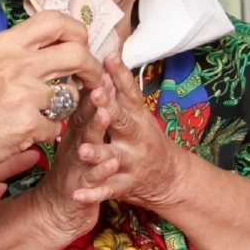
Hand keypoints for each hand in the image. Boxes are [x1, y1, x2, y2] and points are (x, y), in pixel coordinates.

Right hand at [0, 10, 103, 185]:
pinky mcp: (27, 124)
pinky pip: (56, 127)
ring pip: (71, 94)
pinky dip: (46, 133)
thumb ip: (19, 52)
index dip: (78, 31)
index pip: (55, 21)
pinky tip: (25, 132)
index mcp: (4, 44)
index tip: (82, 45)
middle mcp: (16, 63)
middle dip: (92, 67)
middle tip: (92, 79)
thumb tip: (57, 46)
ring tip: (43, 112)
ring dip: (65, 106)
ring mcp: (23, 94)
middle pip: (77, 53)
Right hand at [29, 87, 117, 242]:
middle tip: (101, 81)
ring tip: (105, 114)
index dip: (90, 85)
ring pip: (87, 145)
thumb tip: (88, 84)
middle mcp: (73, 145)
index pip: (82, 104)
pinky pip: (92, 180)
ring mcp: (76, 166)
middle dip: (93, 100)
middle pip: (83, 119)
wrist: (55, 212)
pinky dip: (100, 173)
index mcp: (74, 132)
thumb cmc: (69, 171)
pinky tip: (110, 164)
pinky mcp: (81, 189)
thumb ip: (80, 115)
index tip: (98, 63)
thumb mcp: (74, 141)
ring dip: (95, 130)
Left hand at [71, 55, 188, 208]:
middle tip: (96, 96)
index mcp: (137, 117)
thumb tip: (107, 55)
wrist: (171, 179)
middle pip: (121, 121)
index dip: (119, 75)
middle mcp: (136, 137)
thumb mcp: (138, 113)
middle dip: (108, 109)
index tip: (108, 58)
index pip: (129, 92)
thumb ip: (121, 90)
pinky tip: (78, 193)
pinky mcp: (125, 185)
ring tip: (84, 150)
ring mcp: (131, 162)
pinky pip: (106, 190)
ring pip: (112, 157)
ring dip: (98, 154)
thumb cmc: (145, 139)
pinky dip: (92, 193)